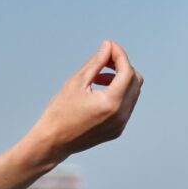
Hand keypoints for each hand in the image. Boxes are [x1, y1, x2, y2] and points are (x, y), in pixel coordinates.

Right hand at [21, 40, 142, 168]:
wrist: (52, 143)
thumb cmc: (59, 112)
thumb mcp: (76, 82)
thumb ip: (96, 62)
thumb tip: (108, 46)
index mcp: (112, 103)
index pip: (127, 71)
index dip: (119, 55)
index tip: (109, 45)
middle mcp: (121, 115)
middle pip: (135, 81)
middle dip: (122, 67)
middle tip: (104, 60)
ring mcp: (121, 124)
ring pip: (132, 93)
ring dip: (120, 80)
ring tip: (98, 77)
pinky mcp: (117, 130)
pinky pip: (126, 106)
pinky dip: (118, 94)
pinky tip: (100, 91)